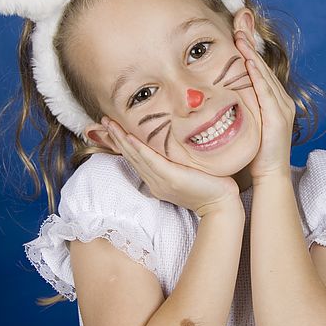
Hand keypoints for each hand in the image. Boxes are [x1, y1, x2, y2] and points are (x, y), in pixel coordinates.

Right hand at [100, 116, 243, 217]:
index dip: (121, 143)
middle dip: (115, 138)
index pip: (134, 159)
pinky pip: (151, 161)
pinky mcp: (171, 178)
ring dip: (121, 139)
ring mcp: (161, 181)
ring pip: (136, 157)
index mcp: (156, 180)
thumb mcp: (186, 172)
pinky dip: (139, 149)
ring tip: (110, 124)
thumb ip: (175, 161)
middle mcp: (155, 181)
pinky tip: (130, 137)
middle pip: (130, 156)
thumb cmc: (209, 186)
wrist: (220, 205)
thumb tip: (170, 143)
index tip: (111, 128)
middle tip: (104, 120)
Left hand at [234, 30, 295, 184]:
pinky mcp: (278, 117)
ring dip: (252, 52)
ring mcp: (281, 107)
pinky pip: (266, 91)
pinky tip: (249, 61)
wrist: (267, 176)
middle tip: (240, 17)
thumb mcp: (243, 121)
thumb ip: (235, 104)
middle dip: (250, 40)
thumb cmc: (252, 151)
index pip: (257, 66)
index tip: (237, 24)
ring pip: (263, 74)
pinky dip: (258, 75)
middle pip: (261, 64)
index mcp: (271, 98)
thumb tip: (210, 91)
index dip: (248, 45)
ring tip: (240, 34)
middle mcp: (280, 99)